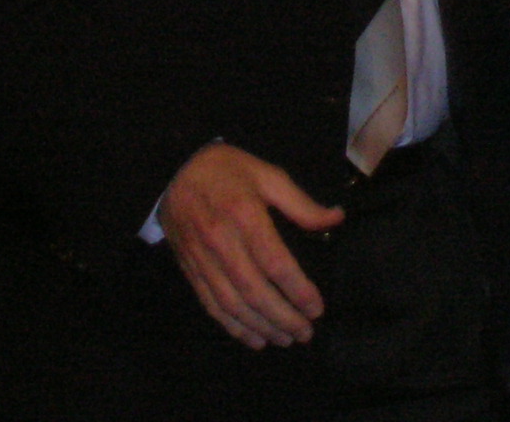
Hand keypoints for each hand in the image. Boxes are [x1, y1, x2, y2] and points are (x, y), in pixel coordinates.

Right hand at [157, 142, 344, 348]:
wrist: (172, 171)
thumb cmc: (227, 170)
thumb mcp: (268, 175)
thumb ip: (301, 204)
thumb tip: (336, 218)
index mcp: (245, 215)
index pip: (275, 263)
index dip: (297, 290)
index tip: (317, 308)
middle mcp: (221, 243)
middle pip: (255, 291)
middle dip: (283, 317)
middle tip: (306, 333)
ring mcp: (203, 260)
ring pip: (233, 304)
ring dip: (261, 327)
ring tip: (285, 339)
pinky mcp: (191, 271)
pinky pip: (212, 306)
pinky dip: (233, 327)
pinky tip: (254, 338)